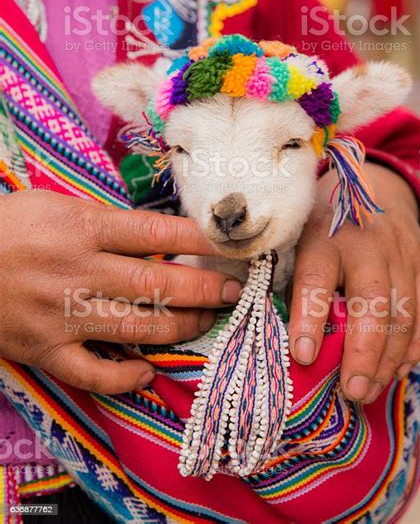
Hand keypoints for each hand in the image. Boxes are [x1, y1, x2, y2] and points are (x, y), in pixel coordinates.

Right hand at [0, 191, 240, 393]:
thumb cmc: (8, 227)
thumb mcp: (56, 205)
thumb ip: (106, 221)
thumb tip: (159, 235)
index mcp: (83, 229)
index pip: (157, 233)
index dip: (200, 240)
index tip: (229, 245)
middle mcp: (79, 272)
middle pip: (158, 283)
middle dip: (205, 288)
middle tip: (234, 291)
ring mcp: (62, 315)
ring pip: (138, 328)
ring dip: (182, 328)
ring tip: (207, 321)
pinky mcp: (44, 351)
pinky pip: (93, 374)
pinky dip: (125, 378)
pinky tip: (148, 373)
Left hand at [289, 163, 419, 403]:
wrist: (374, 189)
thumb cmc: (322, 225)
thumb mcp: (295, 238)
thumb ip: (285, 278)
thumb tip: (271, 329)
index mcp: (322, 234)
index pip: (315, 277)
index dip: (309, 318)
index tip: (303, 357)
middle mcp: (366, 242)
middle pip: (371, 301)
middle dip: (362, 353)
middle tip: (350, 391)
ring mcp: (400, 252)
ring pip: (403, 312)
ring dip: (388, 359)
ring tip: (368, 390)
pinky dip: (415, 345)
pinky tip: (397, 370)